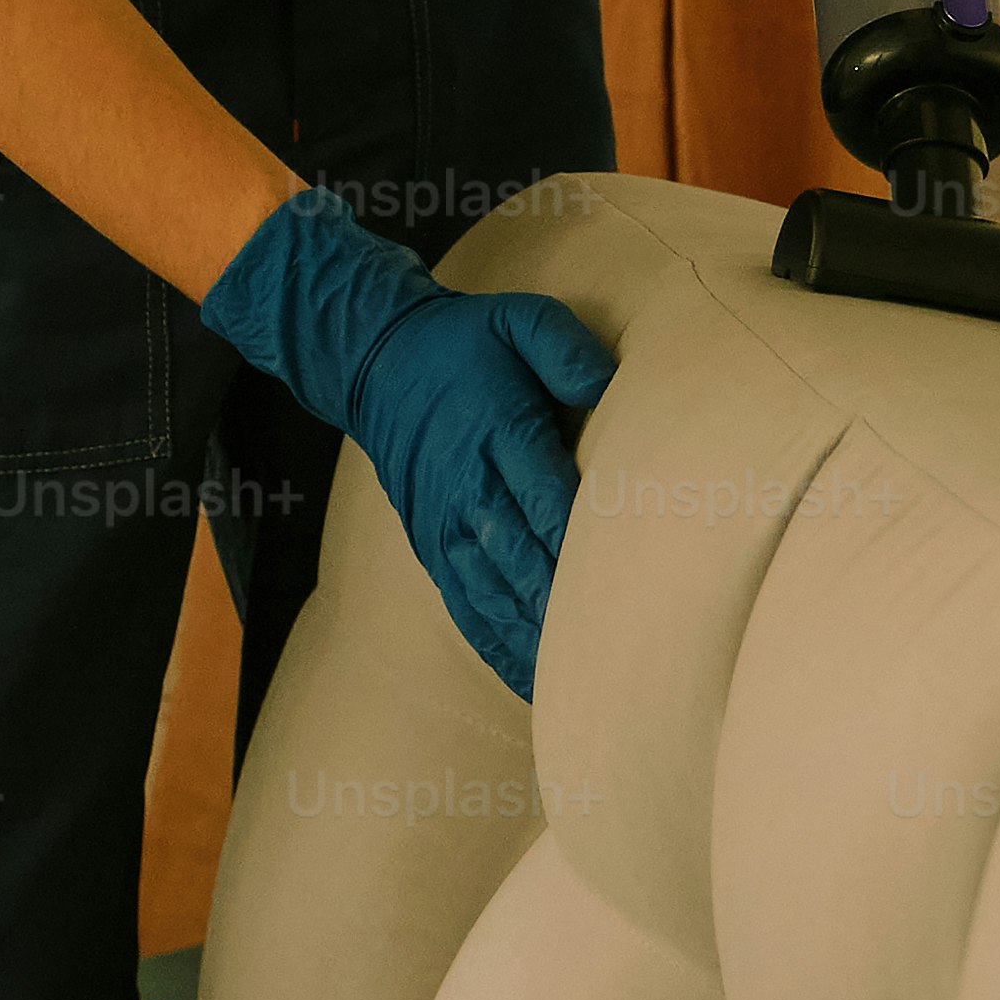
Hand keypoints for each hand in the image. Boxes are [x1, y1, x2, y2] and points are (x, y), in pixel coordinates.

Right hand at [198, 187, 620, 694]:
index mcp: (495, 430)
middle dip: (564, 604)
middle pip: (519, 556)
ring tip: (582, 681)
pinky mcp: (431, 545)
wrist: (377, 360)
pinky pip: (465, 604)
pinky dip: (497, 644)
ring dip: (534, 636)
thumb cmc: (465, 342)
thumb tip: (608, 388)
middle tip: (617, 649)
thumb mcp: (519, 319)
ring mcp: (444, 523)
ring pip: (492, 593)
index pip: (543, 496)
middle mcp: (466, 487)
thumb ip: (566, 350)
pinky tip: (531, 679)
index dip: (578, 542)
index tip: (622, 579)